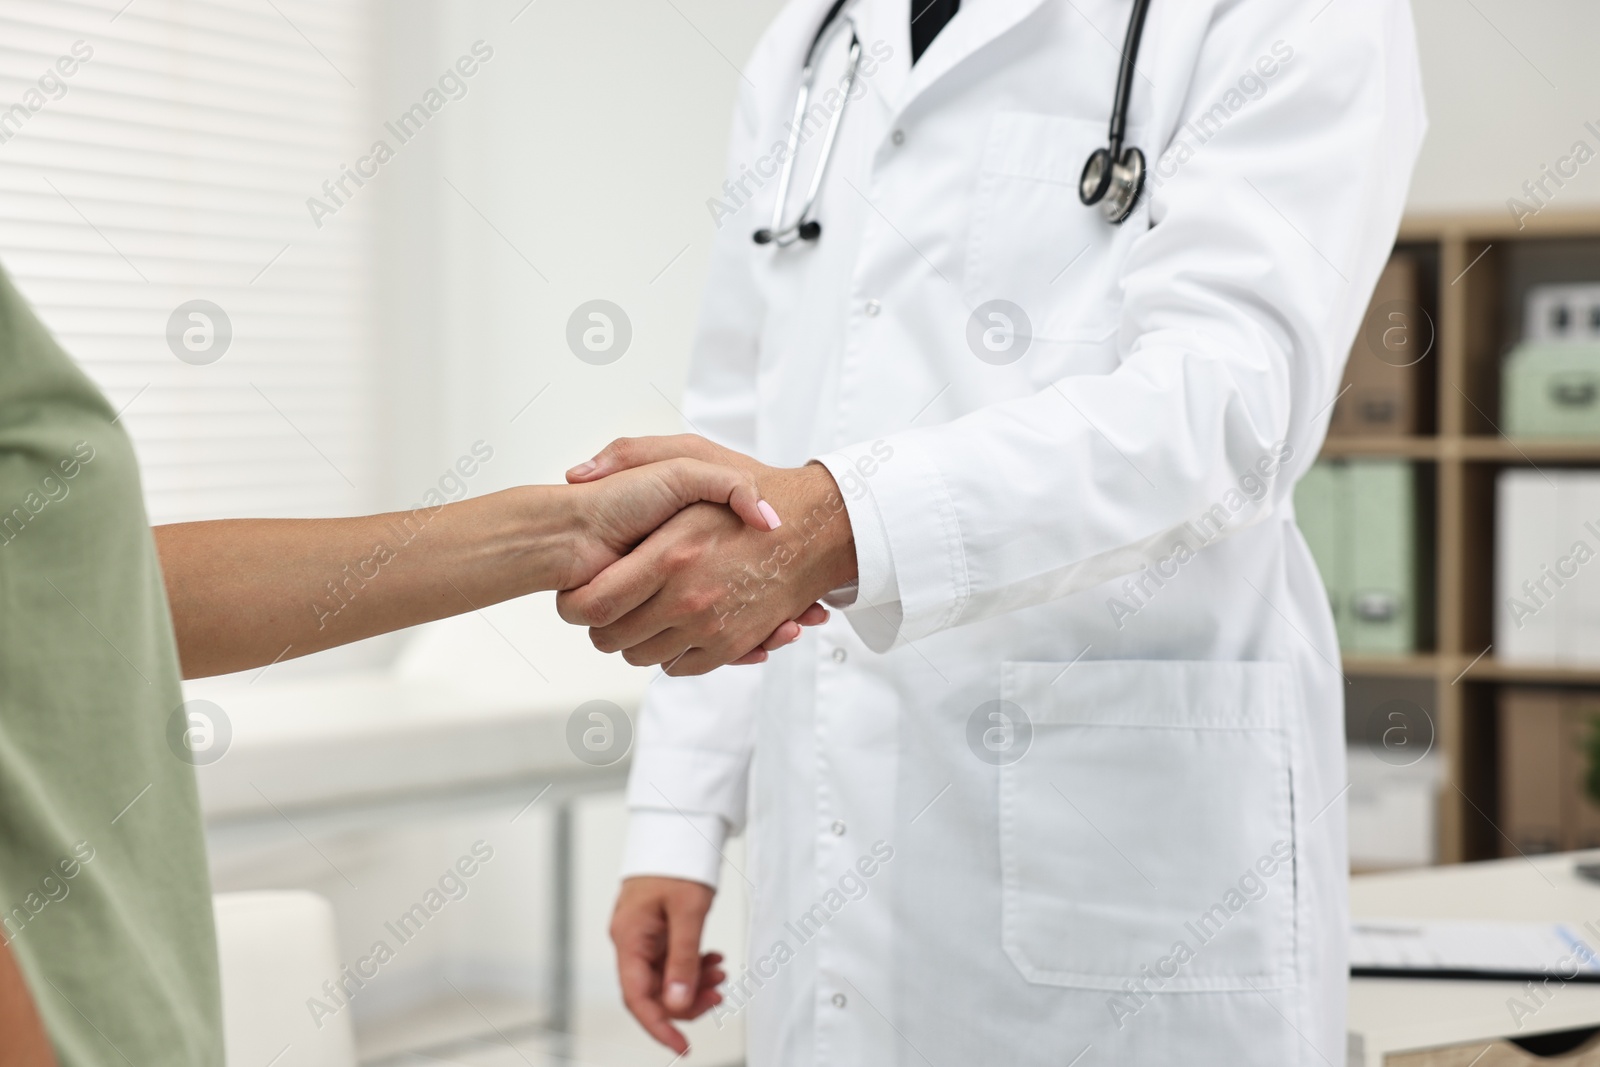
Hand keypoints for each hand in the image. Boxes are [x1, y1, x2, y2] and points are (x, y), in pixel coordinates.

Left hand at [561, 436, 856, 674]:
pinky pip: (683, 666)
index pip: (593, 605)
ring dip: (636, 641)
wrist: (817, 521)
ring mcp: (711, 626)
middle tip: (608, 604)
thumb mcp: (688, 455)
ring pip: (643, 657)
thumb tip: (577, 475)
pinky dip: (673, 654)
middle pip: (611, 639)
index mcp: (669, 555)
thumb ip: (627, 455)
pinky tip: (674, 627)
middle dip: (602, 625)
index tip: (581, 593)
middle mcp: (688, 598)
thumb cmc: (755, 485)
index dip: (576, 604)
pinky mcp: (732, 644)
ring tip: (641, 613)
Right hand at [611, 876, 721, 1053]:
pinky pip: (671, 961)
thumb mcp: (688, 913)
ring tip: (721, 972)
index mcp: (629, 938)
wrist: (679, 828)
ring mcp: (642, 936)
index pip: (637, 997)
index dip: (659, 1026)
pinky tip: (712, 958)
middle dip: (686, 1000)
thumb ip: (683, 961)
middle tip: (719, 995)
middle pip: (652, 991)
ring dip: (693, 982)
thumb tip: (678, 1003)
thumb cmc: (678, 861)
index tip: (682, 1045)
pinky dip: (693, 965)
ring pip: (665, 977)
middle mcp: (630, 940)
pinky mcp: (655, 930)